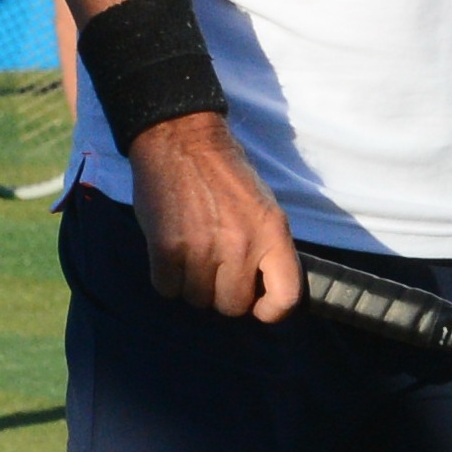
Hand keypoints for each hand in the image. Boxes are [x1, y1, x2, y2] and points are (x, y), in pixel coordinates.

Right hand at [131, 113, 300, 322]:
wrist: (181, 140)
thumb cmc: (225, 174)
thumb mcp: (263, 207)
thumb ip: (266, 248)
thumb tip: (263, 291)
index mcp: (271, 233)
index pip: (285, 297)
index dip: (271, 311)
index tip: (258, 307)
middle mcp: (240, 245)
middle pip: (232, 305)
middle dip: (222, 294)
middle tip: (215, 271)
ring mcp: (201, 249)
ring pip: (197, 300)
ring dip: (192, 285)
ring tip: (191, 256)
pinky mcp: (167, 248)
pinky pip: (167, 289)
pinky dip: (167, 278)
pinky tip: (171, 254)